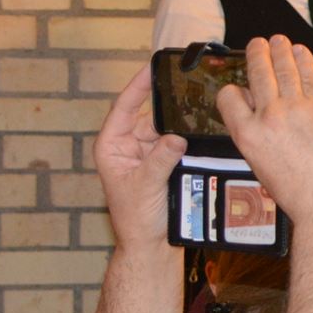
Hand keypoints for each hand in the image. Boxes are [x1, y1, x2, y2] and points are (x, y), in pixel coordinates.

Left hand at [95, 66, 186, 250]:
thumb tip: (176, 137)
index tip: (152, 68)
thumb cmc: (136, 219)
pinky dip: (187, 140)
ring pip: (165, 130)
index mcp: (111, 147)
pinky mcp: (163, 163)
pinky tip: (200, 133)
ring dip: (179, 126)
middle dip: (167, 106)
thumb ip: (160, 159)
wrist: (150, 244)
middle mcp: (127, 147)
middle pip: (148, 116)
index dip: (137, 87)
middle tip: (187, 87)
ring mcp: (146, 155)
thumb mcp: (145, 185)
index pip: (123, 108)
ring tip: (197, 112)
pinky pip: (176, 144)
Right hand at [217, 36, 312, 221]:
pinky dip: (304, 60)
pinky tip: (301, 52)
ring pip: (284, 69)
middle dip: (256, 54)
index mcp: (247, 135)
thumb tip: (258, 117)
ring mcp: (297, 110)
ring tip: (278, 41)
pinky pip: (311, 76)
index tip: (240, 86)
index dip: (233, 89)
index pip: (229, 97)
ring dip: (280, 50)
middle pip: (258, 74)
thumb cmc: (298, 193)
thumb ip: (257, 137)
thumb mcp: (261, 166)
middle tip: (257, 44)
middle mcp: (268, 117)